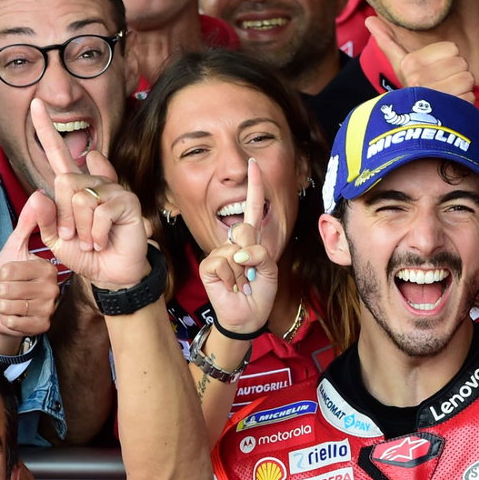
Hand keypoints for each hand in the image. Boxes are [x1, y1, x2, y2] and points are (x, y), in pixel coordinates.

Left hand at [0, 194, 60, 354]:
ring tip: (12, 302)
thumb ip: (26, 223)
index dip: (2, 273)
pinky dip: (8, 320)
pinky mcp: (43, 325)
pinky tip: (15, 316)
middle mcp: (53, 286)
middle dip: (1, 291)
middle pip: (8, 288)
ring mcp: (49, 307)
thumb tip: (39, 194)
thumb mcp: (14, 248)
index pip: (10, 270)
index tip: (12, 275)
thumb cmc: (8, 279)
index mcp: (47, 267)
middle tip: (11, 291)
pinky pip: (13, 322)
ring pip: (10, 305)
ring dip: (4, 305)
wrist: (6, 310)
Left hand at [31, 99, 150, 289]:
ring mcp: (112, 189)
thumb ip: (45, 219)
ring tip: (93, 240)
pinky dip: (97, 234)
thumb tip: (39, 194)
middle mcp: (94, 181)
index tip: (35, 103)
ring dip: (82, 230)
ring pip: (80, 199)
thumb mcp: (56, 240)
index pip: (57, 154)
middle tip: (77, 237)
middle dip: (65, 217)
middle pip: (64, 182)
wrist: (112, 275)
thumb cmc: (86, 254)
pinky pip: (99, 212)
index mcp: (74, 186)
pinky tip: (105, 241)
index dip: (46, 129)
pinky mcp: (127, 201)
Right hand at [199, 157, 276, 335]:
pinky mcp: (208, 266)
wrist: (247, 315)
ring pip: (235, 250)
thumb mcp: (270, 270)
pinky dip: (231, 278)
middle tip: (251, 274)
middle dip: (253, 253)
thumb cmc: (259, 292)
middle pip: (244, 229)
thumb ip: (261, 254)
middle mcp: (233, 242)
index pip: (252, 208)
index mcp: (251, 240)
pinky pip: (222, 262)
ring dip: (243, 272)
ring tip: (241, 283)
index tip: (254, 164)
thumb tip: (238, 251)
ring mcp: (219, 253)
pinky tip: (230, 286)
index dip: (254, 186)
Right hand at [366, 16, 474, 102]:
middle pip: (462, 63)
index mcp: (411, 63)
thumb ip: (387, 41)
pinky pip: (471, 96)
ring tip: (447, 96)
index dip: (448, 60)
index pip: (453, 48)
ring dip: (462, 89)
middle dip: (456, 74)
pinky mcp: (449, 109)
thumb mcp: (399, 65)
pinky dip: (465, 103)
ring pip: (468, 79)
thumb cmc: (412, 90)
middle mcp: (421, 78)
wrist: (413, 126)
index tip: (435, 71)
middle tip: (442, 85)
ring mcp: (436, 95)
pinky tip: (451, 107)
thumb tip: (369, 19)